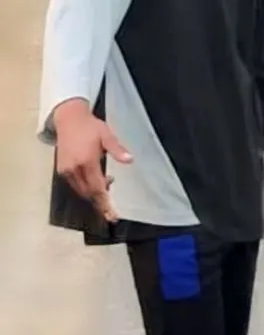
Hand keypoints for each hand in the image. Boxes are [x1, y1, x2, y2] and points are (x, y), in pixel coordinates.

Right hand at [54, 99, 131, 222]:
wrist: (68, 118)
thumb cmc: (90, 126)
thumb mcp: (106, 135)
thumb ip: (117, 149)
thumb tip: (130, 160)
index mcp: (86, 161)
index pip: (97, 189)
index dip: (106, 203)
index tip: (113, 216)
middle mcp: (74, 169)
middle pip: (89, 193)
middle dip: (101, 200)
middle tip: (113, 204)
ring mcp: (66, 170)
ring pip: (82, 191)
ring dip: (94, 193)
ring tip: (107, 182)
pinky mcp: (61, 170)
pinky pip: (75, 185)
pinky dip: (86, 187)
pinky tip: (95, 179)